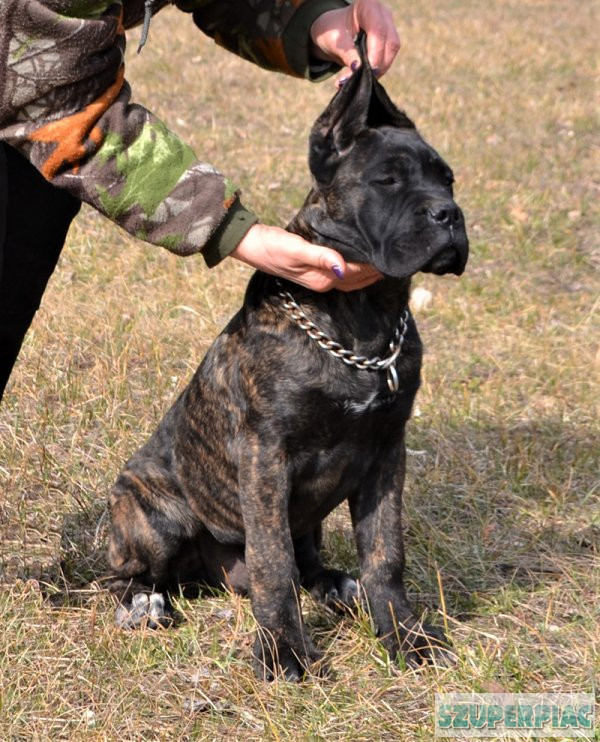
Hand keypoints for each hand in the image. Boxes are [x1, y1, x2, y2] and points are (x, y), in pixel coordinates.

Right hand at [230, 223, 380, 291]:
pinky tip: (359, 260)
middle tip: (396, 262)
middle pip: (356, 281)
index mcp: (321, 279)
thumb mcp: (296, 250)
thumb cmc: (272, 246)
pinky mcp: (312, 269)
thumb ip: (321, 258)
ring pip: (350, 279)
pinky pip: (340, 272)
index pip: (356, 274)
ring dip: (367, 274)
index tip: (393, 258)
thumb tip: (344, 267)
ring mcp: (317, 277)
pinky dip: (354, 269)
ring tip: (384, 264)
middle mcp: (322, 281)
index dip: (374, 268)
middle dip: (376, 274)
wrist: (249, 244)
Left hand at [310, 0, 399, 81]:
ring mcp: (388, 26)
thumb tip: (358, 69)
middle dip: (378, 65)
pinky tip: (365, 76)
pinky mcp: (388, 39)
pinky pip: (388, 57)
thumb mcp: (335, 42)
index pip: (378, 31)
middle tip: (362, 80)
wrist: (333, 31)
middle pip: (390, 42)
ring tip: (360, 80)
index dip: (375, 54)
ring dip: (378, 70)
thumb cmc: (332, 31)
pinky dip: (377, 69)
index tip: (365, 72)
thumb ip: (347, 54)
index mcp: (368, 6)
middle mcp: (382, 14)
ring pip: (392, 51)